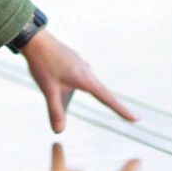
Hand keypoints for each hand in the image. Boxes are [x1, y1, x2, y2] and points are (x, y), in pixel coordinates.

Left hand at [19, 28, 137, 130]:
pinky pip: (79, 76)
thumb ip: (55, 111)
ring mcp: (81, 64)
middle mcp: (87, 71)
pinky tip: (61, 81)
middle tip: (128, 116)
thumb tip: (59, 131)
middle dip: (111, 104)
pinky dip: (75, 84)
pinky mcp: (74, 60)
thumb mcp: (48, 90)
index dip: (122, 110)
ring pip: (87, 84)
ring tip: (67, 91)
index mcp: (85, 79)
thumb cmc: (42, 63)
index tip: (136, 119)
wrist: (35, 39)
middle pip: (101, 92)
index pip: (108, 99)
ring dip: (84, 93)